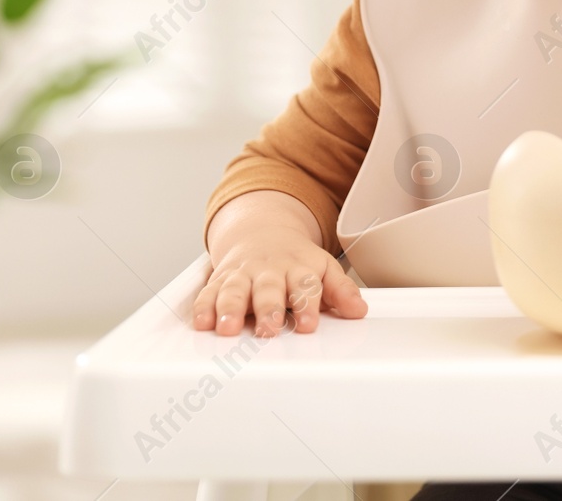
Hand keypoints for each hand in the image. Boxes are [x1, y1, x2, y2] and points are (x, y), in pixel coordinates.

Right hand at [194, 204, 367, 336]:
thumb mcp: (323, 268)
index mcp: (298, 268)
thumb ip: (341, 290)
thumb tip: (359, 310)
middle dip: (268, 309)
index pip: (304, 287)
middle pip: (269, 290)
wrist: (262, 232)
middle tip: (269, 328)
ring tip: (227, 327)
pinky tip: (202, 322)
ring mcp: (243, 275)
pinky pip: (208, 292)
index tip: (308, 325)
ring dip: (230, 309)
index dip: (307, 306)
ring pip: (235, 290)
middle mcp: (269, 271)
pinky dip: (203, 306)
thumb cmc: (296, 259)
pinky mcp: (219, 280)